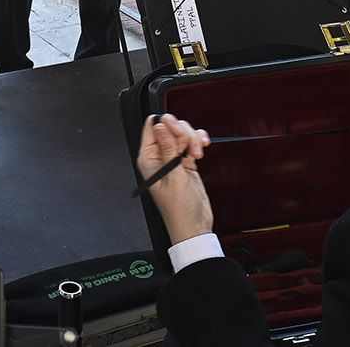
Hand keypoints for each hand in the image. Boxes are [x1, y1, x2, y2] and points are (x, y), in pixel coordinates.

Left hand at [137, 115, 212, 244]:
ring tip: (196, 153)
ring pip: (182, 133)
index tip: (178, 133)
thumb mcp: (173, 176)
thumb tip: (160, 125)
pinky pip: (191, 143)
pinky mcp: (185, 162)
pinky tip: (201, 149)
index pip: (152, 127)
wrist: (194, 225)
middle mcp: (158, 156)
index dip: (167, 124)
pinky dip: (198, 142)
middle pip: (169, 126)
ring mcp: (172, 158)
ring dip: (193, 139)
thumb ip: (168, 148)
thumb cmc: (179, 209)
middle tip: (187, 146)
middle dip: (183, 132)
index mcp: (148, 158)